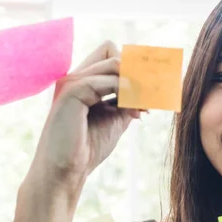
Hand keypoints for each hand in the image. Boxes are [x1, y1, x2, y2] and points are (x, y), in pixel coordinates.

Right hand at [27, 40, 142, 192]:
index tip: (153, 88)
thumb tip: (149, 91)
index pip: (111, 55)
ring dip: (136, 82)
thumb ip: (128, 102)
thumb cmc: (87, 149)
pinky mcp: (72, 92)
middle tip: (155, 91)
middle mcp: (76, 77)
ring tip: (146, 103)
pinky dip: (127, 91)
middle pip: (112, 51)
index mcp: (83, 82)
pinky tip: (136, 107)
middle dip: (138, 69)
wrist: (67, 170)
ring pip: (113, 62)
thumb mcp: (116, 119)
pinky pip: (107, 80)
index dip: (134, 68)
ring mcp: (72, 82)